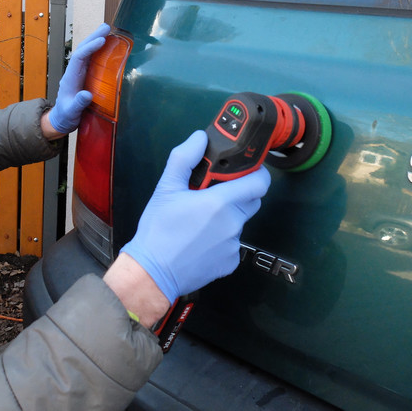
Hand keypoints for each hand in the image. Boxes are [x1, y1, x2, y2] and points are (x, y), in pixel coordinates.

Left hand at [48, 23, 110, 133]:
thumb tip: (86, 95)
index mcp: (70, 78)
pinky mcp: (84, 76)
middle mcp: (74, 72)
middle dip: (93, 37)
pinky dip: (99, 51)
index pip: (79, 57)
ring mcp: (79, 73)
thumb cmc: (66, 116)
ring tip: (107, 30)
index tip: (101, 41)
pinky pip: (91, 60)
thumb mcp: (71, 112)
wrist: (62, 119)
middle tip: (106, 27)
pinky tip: (108, 46)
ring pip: (87, 53)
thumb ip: (78, 104)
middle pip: (83, 50)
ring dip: (96, 40)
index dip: (89, 48)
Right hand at [119, 130, 270, 302]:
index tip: (245, 171)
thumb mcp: (166, 188)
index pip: (259, 183)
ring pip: (240, 223)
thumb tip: (199, 138)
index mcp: (220, 203)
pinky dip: (221, 240)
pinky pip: (232, 245)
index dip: (256, 174)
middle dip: (238, 194)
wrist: (152, 272)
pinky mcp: (230, 263)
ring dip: (227, 218)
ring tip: (200, 222)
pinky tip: (200, 241)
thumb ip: (184, 158)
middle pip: (251, 201)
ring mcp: (233, 246)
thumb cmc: (158, 230)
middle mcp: (233, 224)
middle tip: (214, 195)